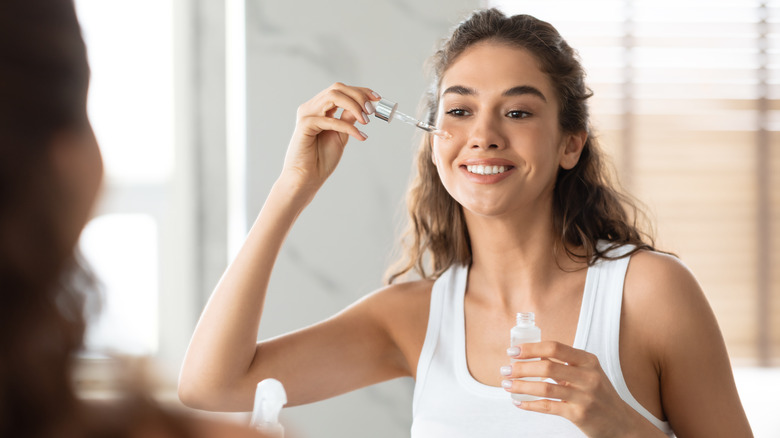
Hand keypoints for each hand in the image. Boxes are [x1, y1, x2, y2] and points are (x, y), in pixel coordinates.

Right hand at [281, 82, 379, 193]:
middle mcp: (311, 108)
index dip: (360, 91)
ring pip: (333, 96)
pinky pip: (331, 120)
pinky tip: (359, 135)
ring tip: (366, 120)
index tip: (377, 98)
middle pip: (337, 88)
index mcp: (319, 108)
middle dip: (358, 95)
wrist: (307, 178)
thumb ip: (348, 119)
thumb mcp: (341, 135)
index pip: (340, 90)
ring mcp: (306, 114)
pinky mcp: (305, 124)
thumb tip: (363, 106)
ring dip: (354, 105)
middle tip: (371, 110)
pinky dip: (348, 126)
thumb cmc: (321, 159)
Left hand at [501, 341, 664, 437]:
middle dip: (521, 368)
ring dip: (521, 386)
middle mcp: (588, 376)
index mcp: (588, 361)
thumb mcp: (588, 373)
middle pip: (547, 366)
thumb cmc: (600, 395)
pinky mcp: (580, 415)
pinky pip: (549, 407)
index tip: (513, 351)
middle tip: (505, 369)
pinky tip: (519, 402)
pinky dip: (530, 404)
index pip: (555, 347)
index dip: (531, 348)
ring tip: (506, 385)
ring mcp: (585, 396)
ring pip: (545, 387)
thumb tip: (533, 354)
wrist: (621, 423)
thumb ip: (564, 364)